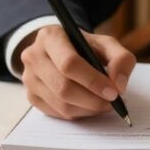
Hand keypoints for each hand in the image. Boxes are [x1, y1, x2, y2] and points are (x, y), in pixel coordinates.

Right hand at [18, 25, 135, 119]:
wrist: (59, 52)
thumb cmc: (83, 48)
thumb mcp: (105, 44)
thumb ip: (120, 59)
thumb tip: (119, 85)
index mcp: (50, 36)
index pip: (69, 63)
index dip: (93, 81)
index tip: (113, 92)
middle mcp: (33, 56)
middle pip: (63, 87)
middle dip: (92, 100)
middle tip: (111, 102)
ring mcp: (29, 78)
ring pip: (61, 104)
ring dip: (87, 109)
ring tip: (102, 104)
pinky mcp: (31, 96)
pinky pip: (57, 113)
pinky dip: (78, 113)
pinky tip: (88, 105)